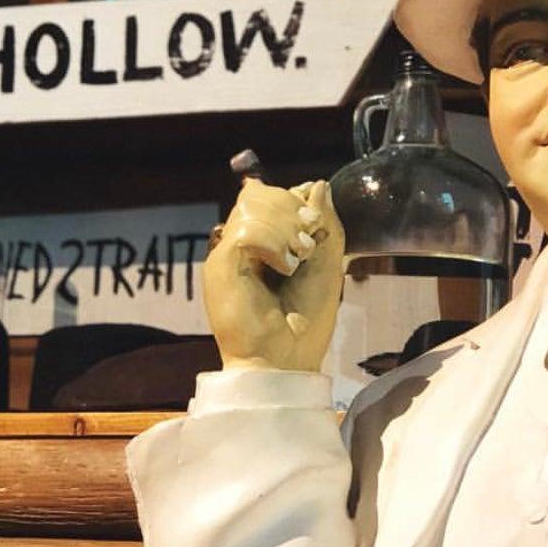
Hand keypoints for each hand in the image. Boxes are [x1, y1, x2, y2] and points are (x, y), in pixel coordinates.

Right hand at [202, 178, 343, 371]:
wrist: (285, 362)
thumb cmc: (305, 323)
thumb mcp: (326, 264)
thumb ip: (325, 223)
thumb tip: (317, 184)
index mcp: (262, 246)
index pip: (269, 197)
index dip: (294, 200)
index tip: (315, 224)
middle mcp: (240, 247)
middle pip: (258, 193)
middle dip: (291, 206)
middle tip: (308, 240)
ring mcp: (227, 255)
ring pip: (251, 204)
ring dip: (284, 224)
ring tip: (298, 257)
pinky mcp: (220, 266)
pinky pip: (246, 229)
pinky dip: (273, 242)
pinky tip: (284, 267)